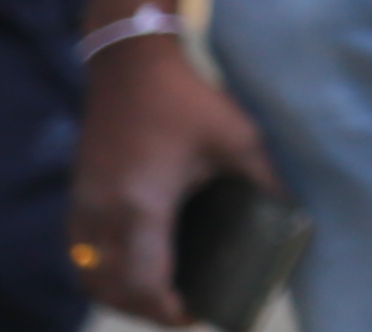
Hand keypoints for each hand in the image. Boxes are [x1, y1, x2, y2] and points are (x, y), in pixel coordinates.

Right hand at [68, 34, 278, 322]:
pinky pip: (81, 256)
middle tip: (183, 310)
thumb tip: (294, 216)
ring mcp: (83, 209)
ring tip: (159, 297)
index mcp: (142, 207)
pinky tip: (130, 270)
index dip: (167, 310)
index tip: (194, 316)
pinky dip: (102, 274)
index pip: (145, 282)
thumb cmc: (186, 100)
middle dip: (145, 309)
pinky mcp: (77, 199)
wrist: (129, 65)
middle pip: (114, 289)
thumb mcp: (237, 138)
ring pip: (91, 277)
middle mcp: (104, 217)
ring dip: (121, 295)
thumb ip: (264, 181)